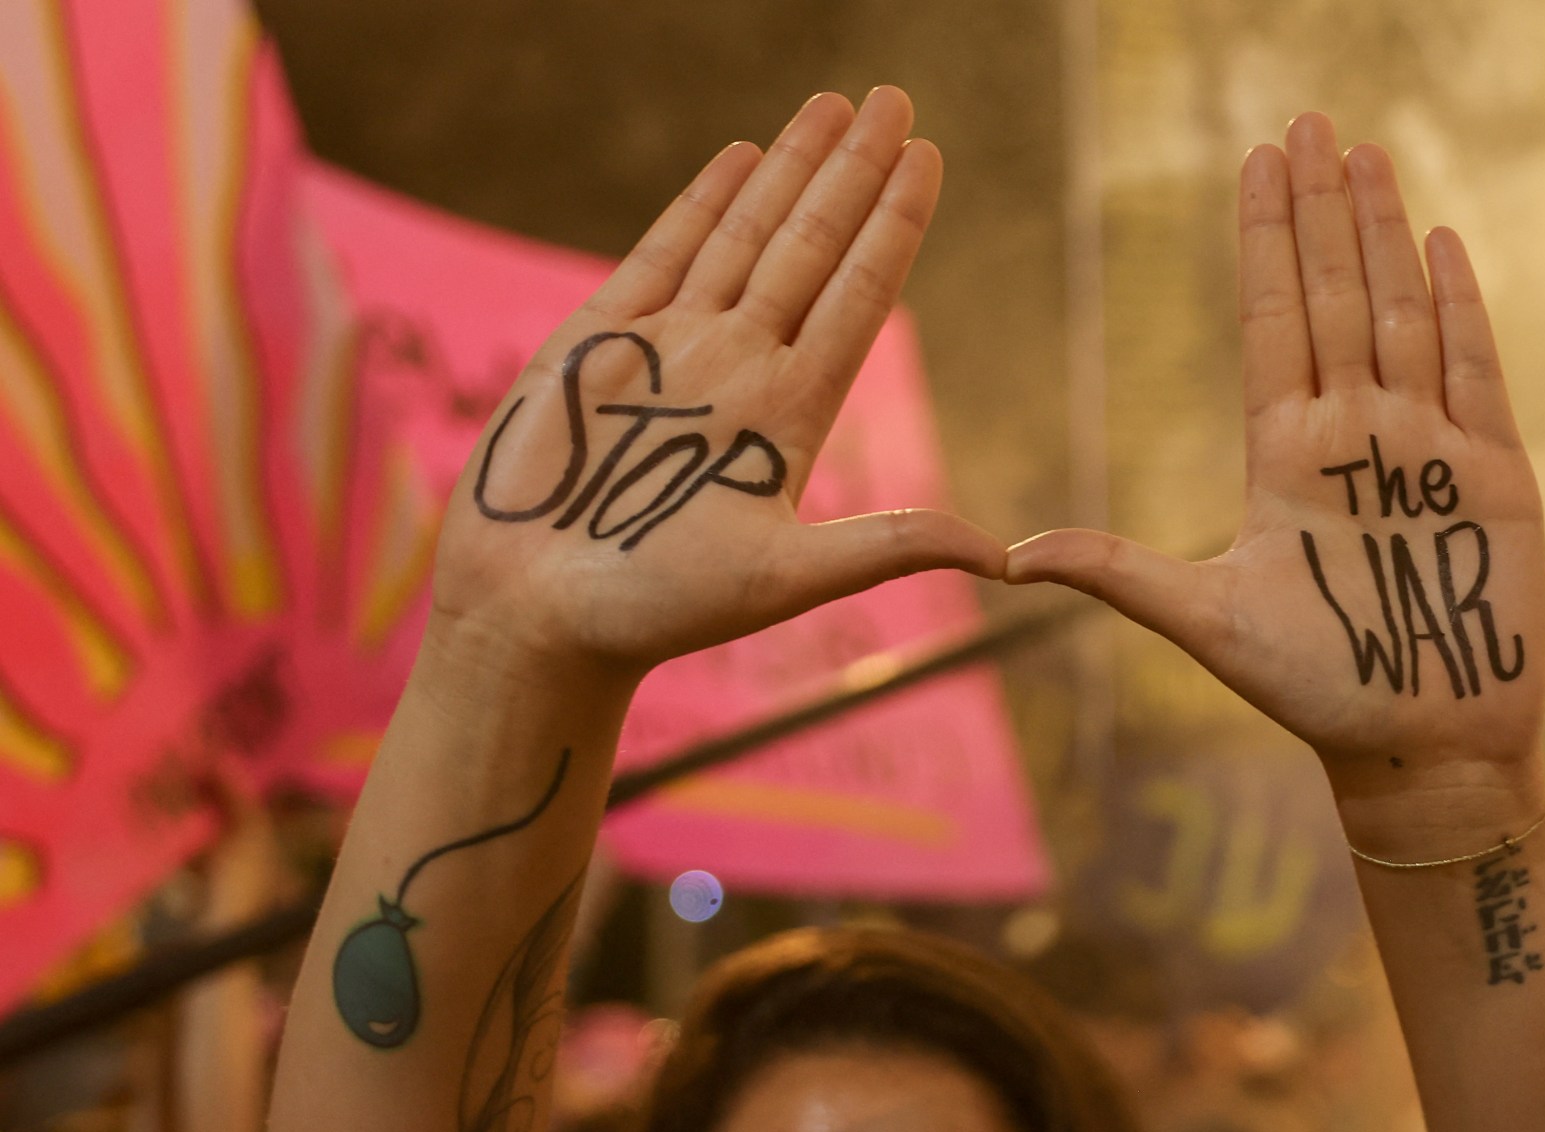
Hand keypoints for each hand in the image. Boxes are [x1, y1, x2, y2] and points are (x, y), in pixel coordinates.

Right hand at [430, 88, 1002, 682]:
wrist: (533, 615)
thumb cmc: (655, 610)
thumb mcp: (785, 578)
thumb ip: (888, 549)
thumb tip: (1005, 562)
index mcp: (789, 415)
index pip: (859, 296)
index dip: (895, 225)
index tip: (930, 157)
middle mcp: (741, 369)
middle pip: (813, 248)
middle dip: (854, 172)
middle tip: (896, 98)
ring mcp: (673, 349)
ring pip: (746, 237)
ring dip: (790, 170)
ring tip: (835, 106)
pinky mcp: (600, 340)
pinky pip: (664, 251)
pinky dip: (703, 201)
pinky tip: (741, 156)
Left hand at [1007, 115, 1544, 802]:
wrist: (1417, 745)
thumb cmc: (1312, 688)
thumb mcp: (1205, 620)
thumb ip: (1118, 573)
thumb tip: (1011, 557)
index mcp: (1284, 457)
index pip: (1272, 323)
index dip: (1266, 241)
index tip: (1258, 161)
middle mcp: (1353, 435)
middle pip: (1334, 297)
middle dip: (1321, 209)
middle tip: (1308, 120)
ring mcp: (1427, 447)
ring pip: (1401, 313)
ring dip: (1382, 232)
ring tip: (1366, 153)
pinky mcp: (1495, 475)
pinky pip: (1476, 370)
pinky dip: (1459, 305)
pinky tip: (1438, 240)